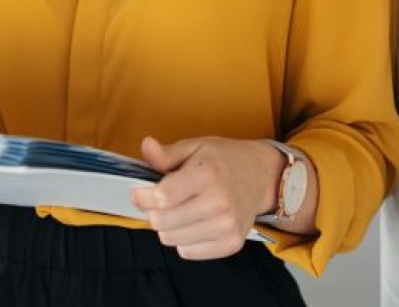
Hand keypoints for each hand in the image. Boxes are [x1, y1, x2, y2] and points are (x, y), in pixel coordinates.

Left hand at [129, 135, 281, 259]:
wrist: (260, 175)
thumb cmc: (223, 160)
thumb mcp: (194, 147)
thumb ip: (166, 153)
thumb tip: (147, 146)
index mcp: (207, 174)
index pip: (161, 197)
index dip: (142, 196)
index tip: (138, 192)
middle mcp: (219, 202)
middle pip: (162, 222)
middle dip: (153, 212)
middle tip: (159, 202)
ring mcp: (227, 225)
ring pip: (172, 239)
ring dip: (167, 226)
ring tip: (178, 211)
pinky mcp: (231, 243)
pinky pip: (188, 251)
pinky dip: (184, 239)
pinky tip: (193, 223)